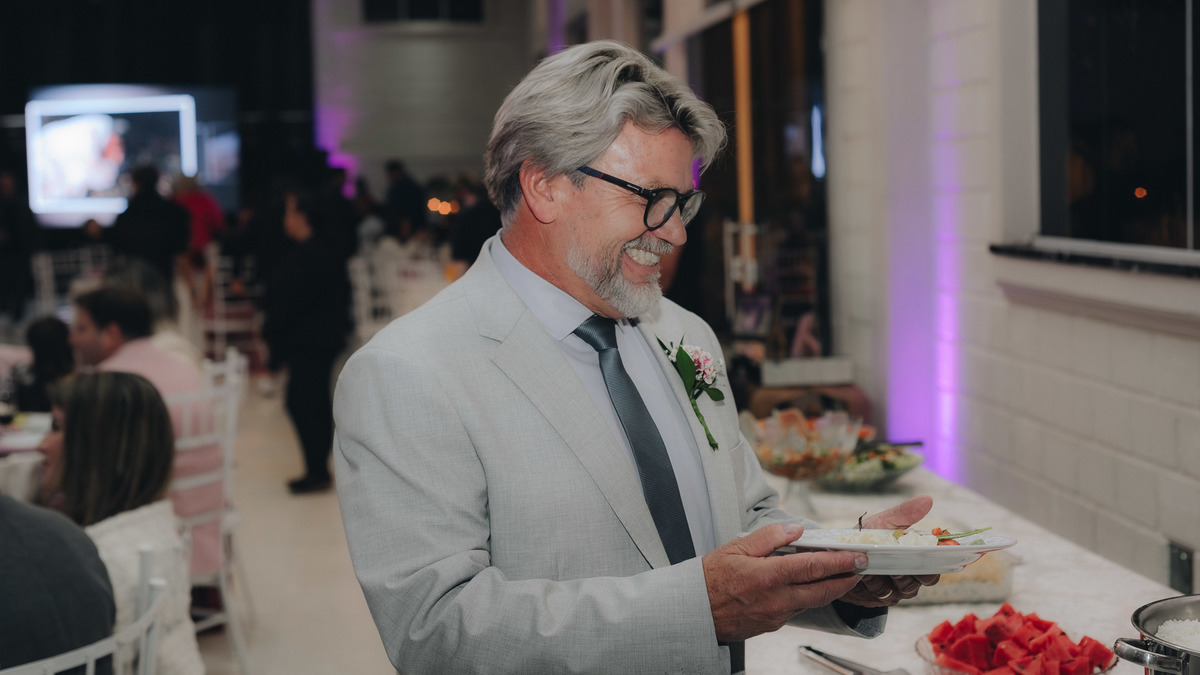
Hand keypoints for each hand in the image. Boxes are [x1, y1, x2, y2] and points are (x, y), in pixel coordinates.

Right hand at [703, 523, 867, 641]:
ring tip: (840, 576)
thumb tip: (794, 530)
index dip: (841, 562)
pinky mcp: (772, 625)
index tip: (857, 556)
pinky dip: (807, 598)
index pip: (815, 567)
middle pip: (823, 590)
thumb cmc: (710, 578)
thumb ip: (768, 538)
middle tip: (861, 568)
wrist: (694, 612)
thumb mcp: (735, 548)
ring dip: (829, 589)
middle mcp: (777, 599)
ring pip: (812, 602)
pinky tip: (808, 588)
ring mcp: (776, 615)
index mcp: (769, 576)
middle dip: (846, 579)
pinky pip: (796, 610)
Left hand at [840, 495, 939, 606]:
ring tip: (869, 565)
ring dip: (882, 577)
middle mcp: (909, 580)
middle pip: (916, 583)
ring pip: (896, 590)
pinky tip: (861, 575)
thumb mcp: (884, 522)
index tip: (925, 557)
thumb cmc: (867, 535)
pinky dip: (869, 585)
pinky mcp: (876, 600)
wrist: (839, 551)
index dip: (934, 566)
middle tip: (891, 561)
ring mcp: (893, 592)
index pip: (933, 570)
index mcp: (915, 560)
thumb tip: (928, 499)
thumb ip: (905, 514)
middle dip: (903, 572)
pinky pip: (878, 596)